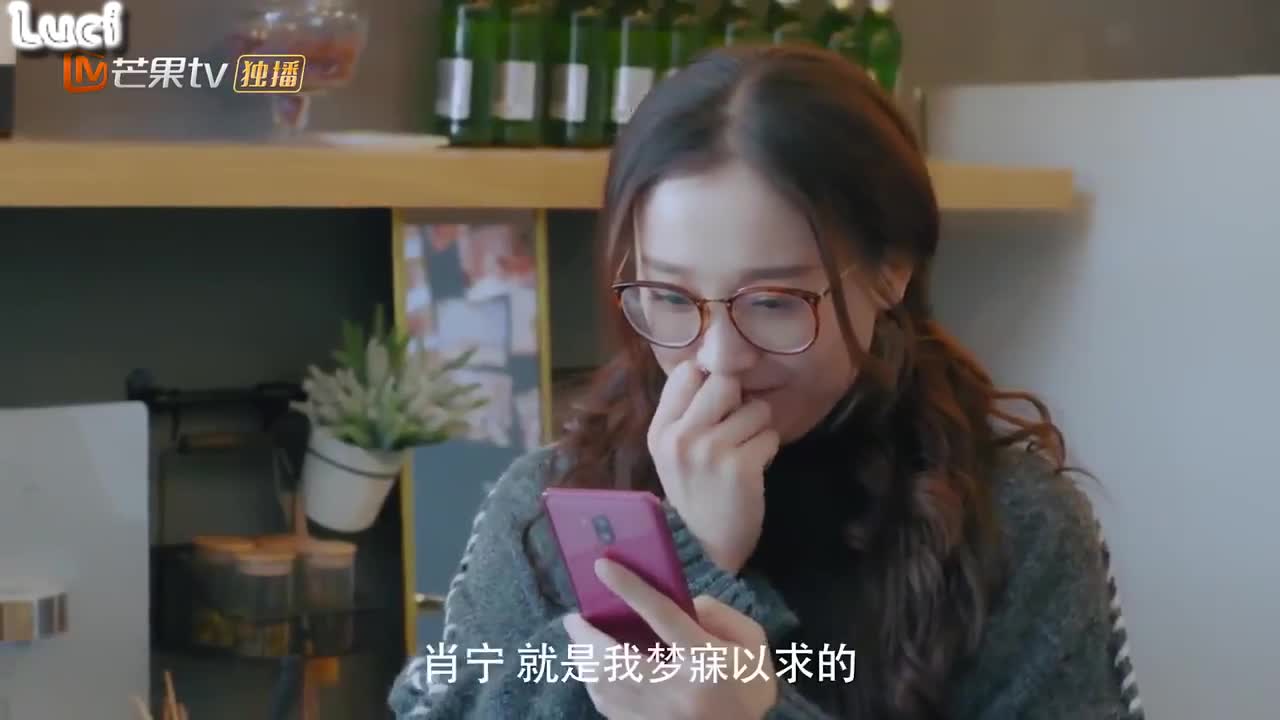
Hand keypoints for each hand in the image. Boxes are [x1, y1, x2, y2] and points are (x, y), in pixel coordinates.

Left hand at [563, 558, 778, 719]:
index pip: (661, 616)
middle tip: (573, 618)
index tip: (602, 566)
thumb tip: (678, 602)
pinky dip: (594, 685)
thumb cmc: (750, 686)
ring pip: (604, 687)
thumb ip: (718, 614)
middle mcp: (676, 689)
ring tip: (579, 641)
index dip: (630, 588)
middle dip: (586, 636)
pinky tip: (592, 671)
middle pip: (615, 659)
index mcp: (705, 660)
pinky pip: (607, 707)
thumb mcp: (751, 643)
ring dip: (584, 660)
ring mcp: (657, 716)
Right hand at [648, 361, 779, 573]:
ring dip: (758, 428)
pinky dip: (767, 450)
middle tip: (736, 425)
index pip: (687, 372)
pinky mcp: (741, 467)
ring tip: (744, 450)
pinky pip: (770, 435)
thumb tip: (711, 363)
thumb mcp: (672, 451)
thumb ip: (685, 412)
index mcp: (660, 430)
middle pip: (725, 381)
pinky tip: (754, 468)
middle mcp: (681, 436)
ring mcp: (710, 450)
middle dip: (739, 400)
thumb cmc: (694, 492)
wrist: (704, 547)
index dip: (709, 380)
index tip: (718, 401)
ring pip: (755, 408)